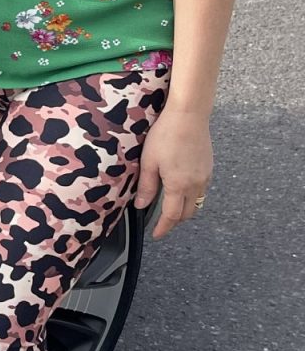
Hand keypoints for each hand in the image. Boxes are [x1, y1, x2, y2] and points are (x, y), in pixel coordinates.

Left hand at [134, 106, 212, 239]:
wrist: (189, 115)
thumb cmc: (166, 134)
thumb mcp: (149, 161)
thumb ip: (146, 186)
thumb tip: (141, 205)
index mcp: (178, 185)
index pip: (171, 216)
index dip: (164, 228)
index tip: (156, 234)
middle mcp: (195, 184)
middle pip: (187, 213)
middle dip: (174, 221)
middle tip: (162, 223)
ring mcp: (204, 176)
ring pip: (196, 203)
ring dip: (184, 210)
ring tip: (171, 208)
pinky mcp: (208, 168)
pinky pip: (201, 191)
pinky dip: (192, 197)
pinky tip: (182, 190)